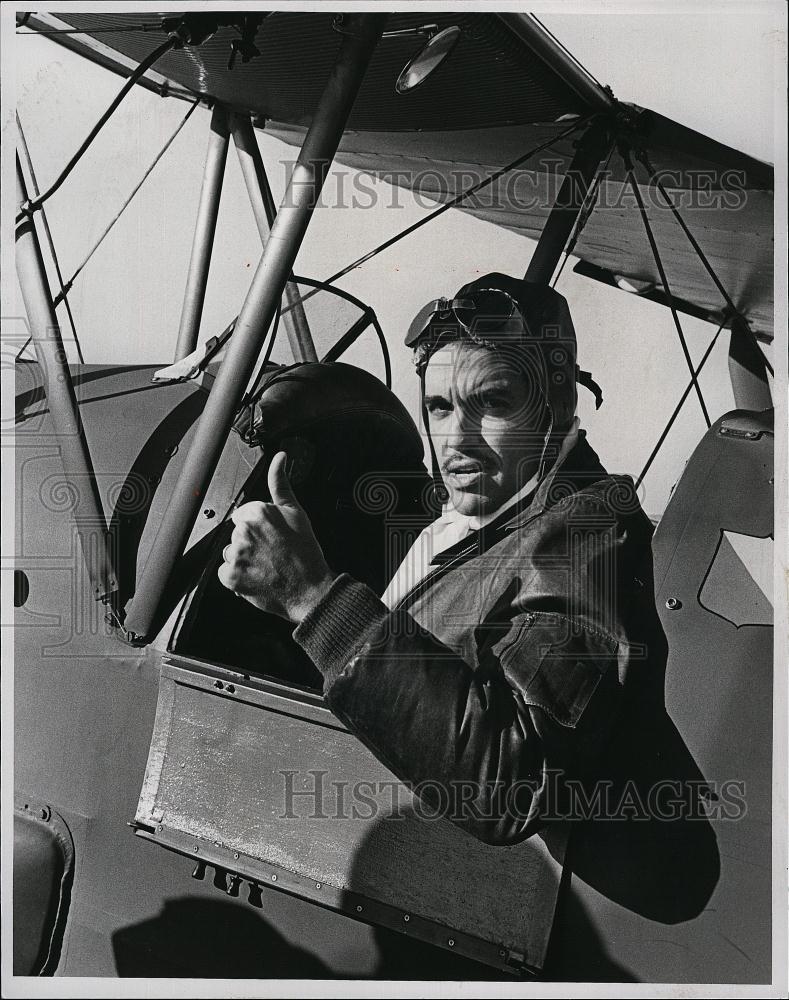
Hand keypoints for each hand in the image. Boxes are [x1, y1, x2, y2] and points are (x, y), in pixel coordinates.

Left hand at [218, 451, 336, 621]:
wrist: (310, 590)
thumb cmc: (306, 554)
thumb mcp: (297, 512)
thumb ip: (281, 483)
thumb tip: (279, 459)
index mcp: (258, 513)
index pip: (244, 515)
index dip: (259, 526)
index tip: (272, 536)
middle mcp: (244, 532)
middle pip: (236, 533)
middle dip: (250, 541)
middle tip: (272, 551)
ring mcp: (236, 555)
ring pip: (230, 552)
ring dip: (243, 559)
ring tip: (266, 565)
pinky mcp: (230, 577)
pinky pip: (225, 573)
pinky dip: (238, 576)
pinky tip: (257, 575)